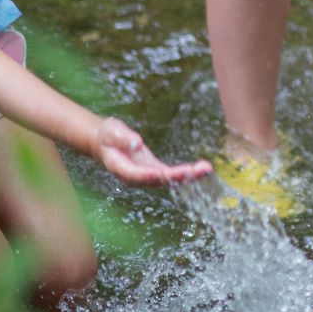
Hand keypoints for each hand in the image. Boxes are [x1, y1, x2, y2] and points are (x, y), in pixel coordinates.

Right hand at [95, 117, 211, 185]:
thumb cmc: (108, 135)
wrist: (106, 141)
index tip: (162, 173)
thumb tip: (137, 143)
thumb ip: (123, 138)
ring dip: (187, 175)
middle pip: (156, 179)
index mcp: (120, 166)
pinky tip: (201, 168)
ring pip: (167, 179)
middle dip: (177, 176)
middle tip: (196, 171)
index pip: (134, 174)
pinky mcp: (153, 168)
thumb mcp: (112, 131)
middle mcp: (134, 175)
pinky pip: (171, 173)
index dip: (147, 175)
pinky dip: (186, 172)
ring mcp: (145, 173)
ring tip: (206, 169)